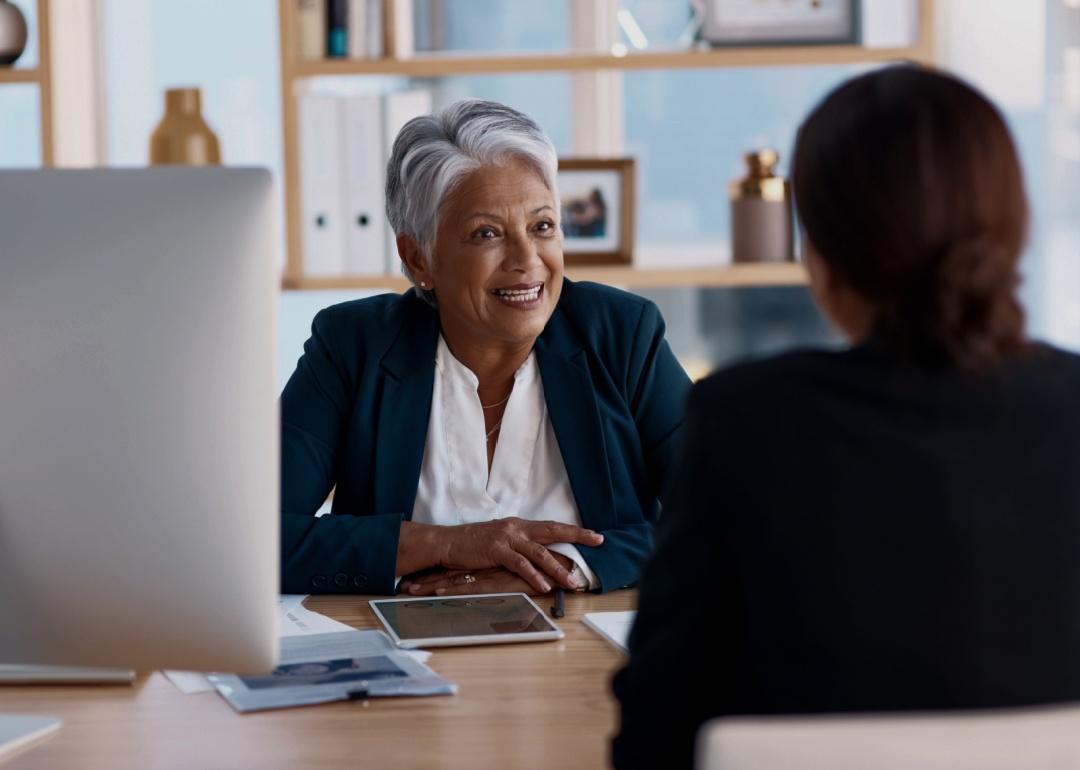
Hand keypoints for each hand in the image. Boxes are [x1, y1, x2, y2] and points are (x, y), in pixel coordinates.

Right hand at [396, 520, 599, 593]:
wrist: (448, 542)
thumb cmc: (473, 545)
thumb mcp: (501, 540)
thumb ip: (520, 546)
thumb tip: (539, 557)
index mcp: (519, 525)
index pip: (551, 526)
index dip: (573, 530)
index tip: (594, 534)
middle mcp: (517, 528)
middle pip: (552, 531)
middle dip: (577, 536)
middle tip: (598, 540)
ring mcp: (507, 538)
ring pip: (539, 552)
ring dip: (557, 568)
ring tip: (571, 581)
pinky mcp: (496, 550)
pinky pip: (520, 564)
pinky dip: (533, 575)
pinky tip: (544, 586)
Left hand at [399, 567, 537, 596]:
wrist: (567, 569)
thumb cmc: (548, 571)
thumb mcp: (524, 572)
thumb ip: (510, 572)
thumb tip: (495, 580)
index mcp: (493, 561)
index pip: (461, 567)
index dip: (438, 573)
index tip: (418, 580)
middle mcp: (490, 565)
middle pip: (453, 571)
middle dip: (428, 579)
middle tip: (405, 586)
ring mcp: (494, 572)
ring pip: (458, 579)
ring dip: (434, 585)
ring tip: (412, 590)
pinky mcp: (501, 582)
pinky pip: (475, 587)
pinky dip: (456, 589)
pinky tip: (440, 593)